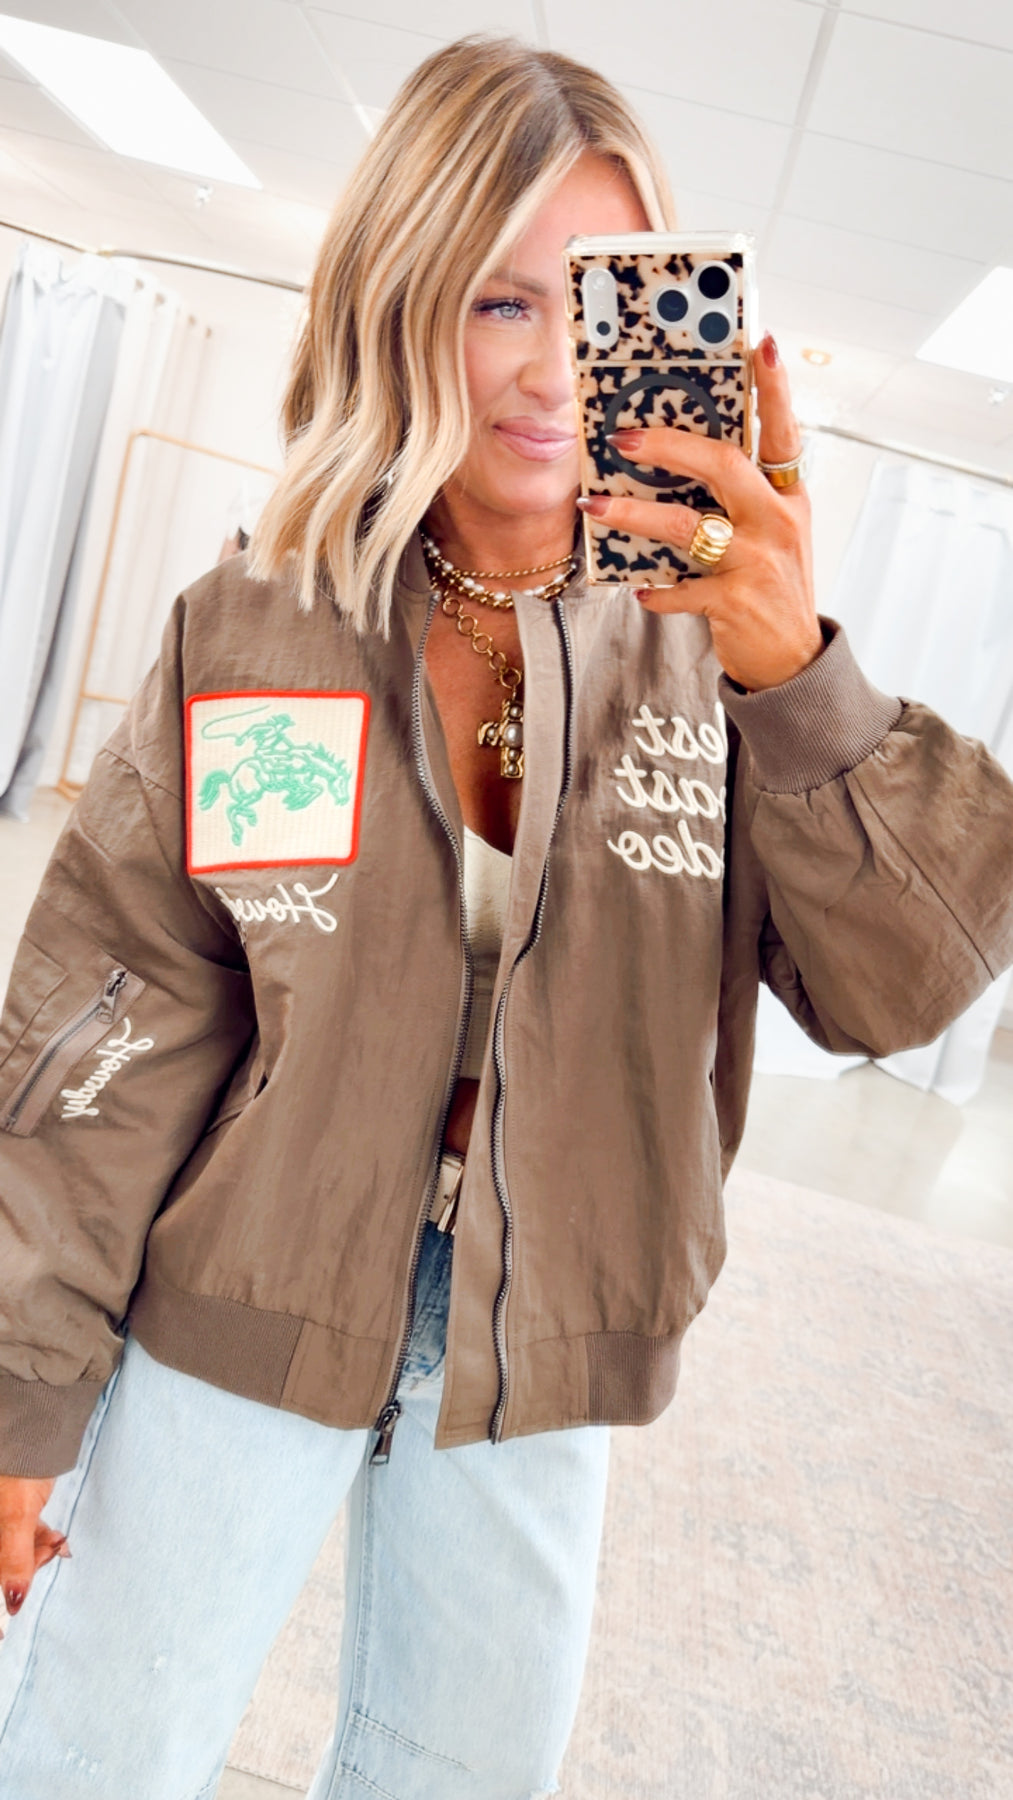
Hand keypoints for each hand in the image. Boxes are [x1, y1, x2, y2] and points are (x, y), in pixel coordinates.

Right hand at [0, 1474, 69, 1632]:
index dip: (0, 1598)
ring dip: (35, 1555)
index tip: (10, 1623)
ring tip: (55, 1543)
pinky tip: (55, 1540)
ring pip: (12, 1553)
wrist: (36, 1429)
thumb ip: (12, 1560)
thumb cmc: (17, 1470)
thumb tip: (11, 1603)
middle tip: (48, 1554)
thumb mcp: (14, 1518)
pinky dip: (38, 1542)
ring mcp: (1, 1521)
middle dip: (22, 1569)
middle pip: (3, 1565)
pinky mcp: (13, 1513)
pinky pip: (21, 1537)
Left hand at [578, 332, 821, 692]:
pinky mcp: (736, 602)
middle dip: (668, 446)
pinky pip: (683, 589)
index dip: (774, 388)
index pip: (783, 431)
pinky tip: (639, 589)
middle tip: (623, 438)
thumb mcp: (773, 535)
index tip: (760, 344)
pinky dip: (657, 590)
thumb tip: (680, 461)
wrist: (794, 661)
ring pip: (687, 526)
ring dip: (633, 515)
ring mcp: (758, 561)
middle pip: (723, 465)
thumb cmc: (773, 589)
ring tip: (593, 507)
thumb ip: (740, 499)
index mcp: (787, 497)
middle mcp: (777, 522)